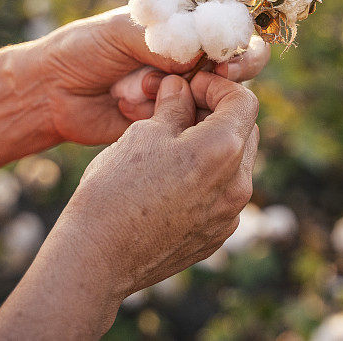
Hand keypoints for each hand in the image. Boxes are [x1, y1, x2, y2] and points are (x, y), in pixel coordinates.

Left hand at [34, 6, 269, 143]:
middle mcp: (193, 55)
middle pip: (241, 60)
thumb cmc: (83, 49)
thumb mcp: (120, 31)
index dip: (240, 35)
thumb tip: (198, 56)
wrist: (52, 94)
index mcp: (184, 22)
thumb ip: (161, 39)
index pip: (231, 21)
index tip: (229, 52)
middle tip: (221, 76)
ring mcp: (187, 90)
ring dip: (187, 95)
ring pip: (220, 96)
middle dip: (234, 70)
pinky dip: (166, 117)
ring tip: (142, 90)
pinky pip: (191, 123)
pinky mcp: (176, 122)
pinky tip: (129, 108)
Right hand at [69, 72, 258, 294]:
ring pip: (235, 165)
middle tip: (179, 112)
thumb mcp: (144, 133)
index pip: (243, 101)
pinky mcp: (217, 236)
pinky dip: (207, 179)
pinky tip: (171, 180)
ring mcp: (230, 215)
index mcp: (223, 150)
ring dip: (213, 147)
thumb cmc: (115, 188)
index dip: (216, 86)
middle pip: (244, 132)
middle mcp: (238, 185)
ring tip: (172, 145)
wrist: (98, 256)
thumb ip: (174, 106)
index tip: (189, 88)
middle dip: (218, 114)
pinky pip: (223, 195)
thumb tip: (182, 88)